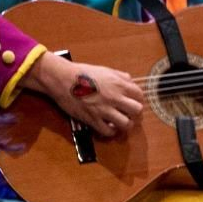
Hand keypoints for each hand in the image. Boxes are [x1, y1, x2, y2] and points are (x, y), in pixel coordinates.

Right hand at [25, 54, 144, 137]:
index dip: (138, 99)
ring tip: (121, 122)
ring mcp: (104, 109)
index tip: (132, 102)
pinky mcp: (92, 119)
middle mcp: (115, 97)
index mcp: (119, 84)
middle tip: (129, 113)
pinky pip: (108, 131)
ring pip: (126, 124)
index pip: (140, 95)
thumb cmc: (82, 72)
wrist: (62, 79)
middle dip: (135, 113)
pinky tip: (108, 126)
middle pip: (137, 110)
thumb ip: (121, 76)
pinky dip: (110, 131)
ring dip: (125, 124)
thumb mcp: (105, 70)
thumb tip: (131, 82)